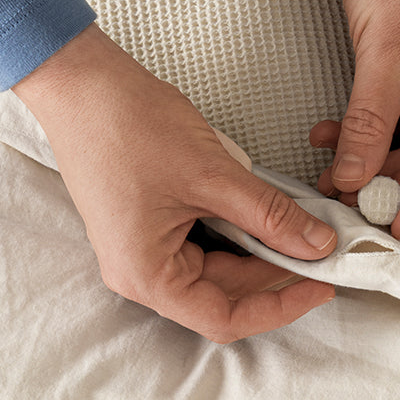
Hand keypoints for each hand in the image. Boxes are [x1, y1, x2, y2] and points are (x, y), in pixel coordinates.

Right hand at [12, 24, 337, 343]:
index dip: (279, 306)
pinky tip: (263, 212)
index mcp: (147, 276)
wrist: (80, 80)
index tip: (320, 284)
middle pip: (223, 296)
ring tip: (297, 226)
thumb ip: (271, 216)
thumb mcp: (213, 175)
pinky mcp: (148, 226)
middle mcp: (140, 273)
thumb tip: (318, 245)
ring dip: (258, 252)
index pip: (224, 318)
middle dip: (274, 274)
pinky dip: (236, 232)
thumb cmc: (127, 125)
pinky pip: (202, 243)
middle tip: (320, 247)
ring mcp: (142, 250)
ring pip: (216, 270)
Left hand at [309, 0, 399, 239]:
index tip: (399, 223)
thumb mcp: (385, 50)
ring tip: (334, 176)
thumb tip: (356, 176)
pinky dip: (366, 134)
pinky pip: (397, 121)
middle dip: (398, 185)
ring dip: (375, 164)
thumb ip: (371, 121)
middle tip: (356, 205)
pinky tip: (331, 139)